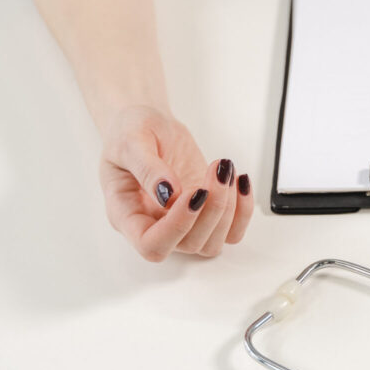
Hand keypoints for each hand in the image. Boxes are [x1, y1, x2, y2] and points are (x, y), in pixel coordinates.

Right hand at [100, 106, 253, 261]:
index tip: (195, 192)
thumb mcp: (131, 141)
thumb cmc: (130, 132)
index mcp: (126, 214)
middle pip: (189, 244)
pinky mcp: (204, 214)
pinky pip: (230, 232)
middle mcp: (154, 225)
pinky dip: (242, 211)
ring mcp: (182, 222)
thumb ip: (147, 168)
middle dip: (212, 209)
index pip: (151, 244)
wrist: (149, 125)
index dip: (177, 226)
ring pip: (212, 243)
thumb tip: (169, 195)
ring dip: (228, 210)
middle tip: (218, 170)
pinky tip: (239, 181)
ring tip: (226, 170)